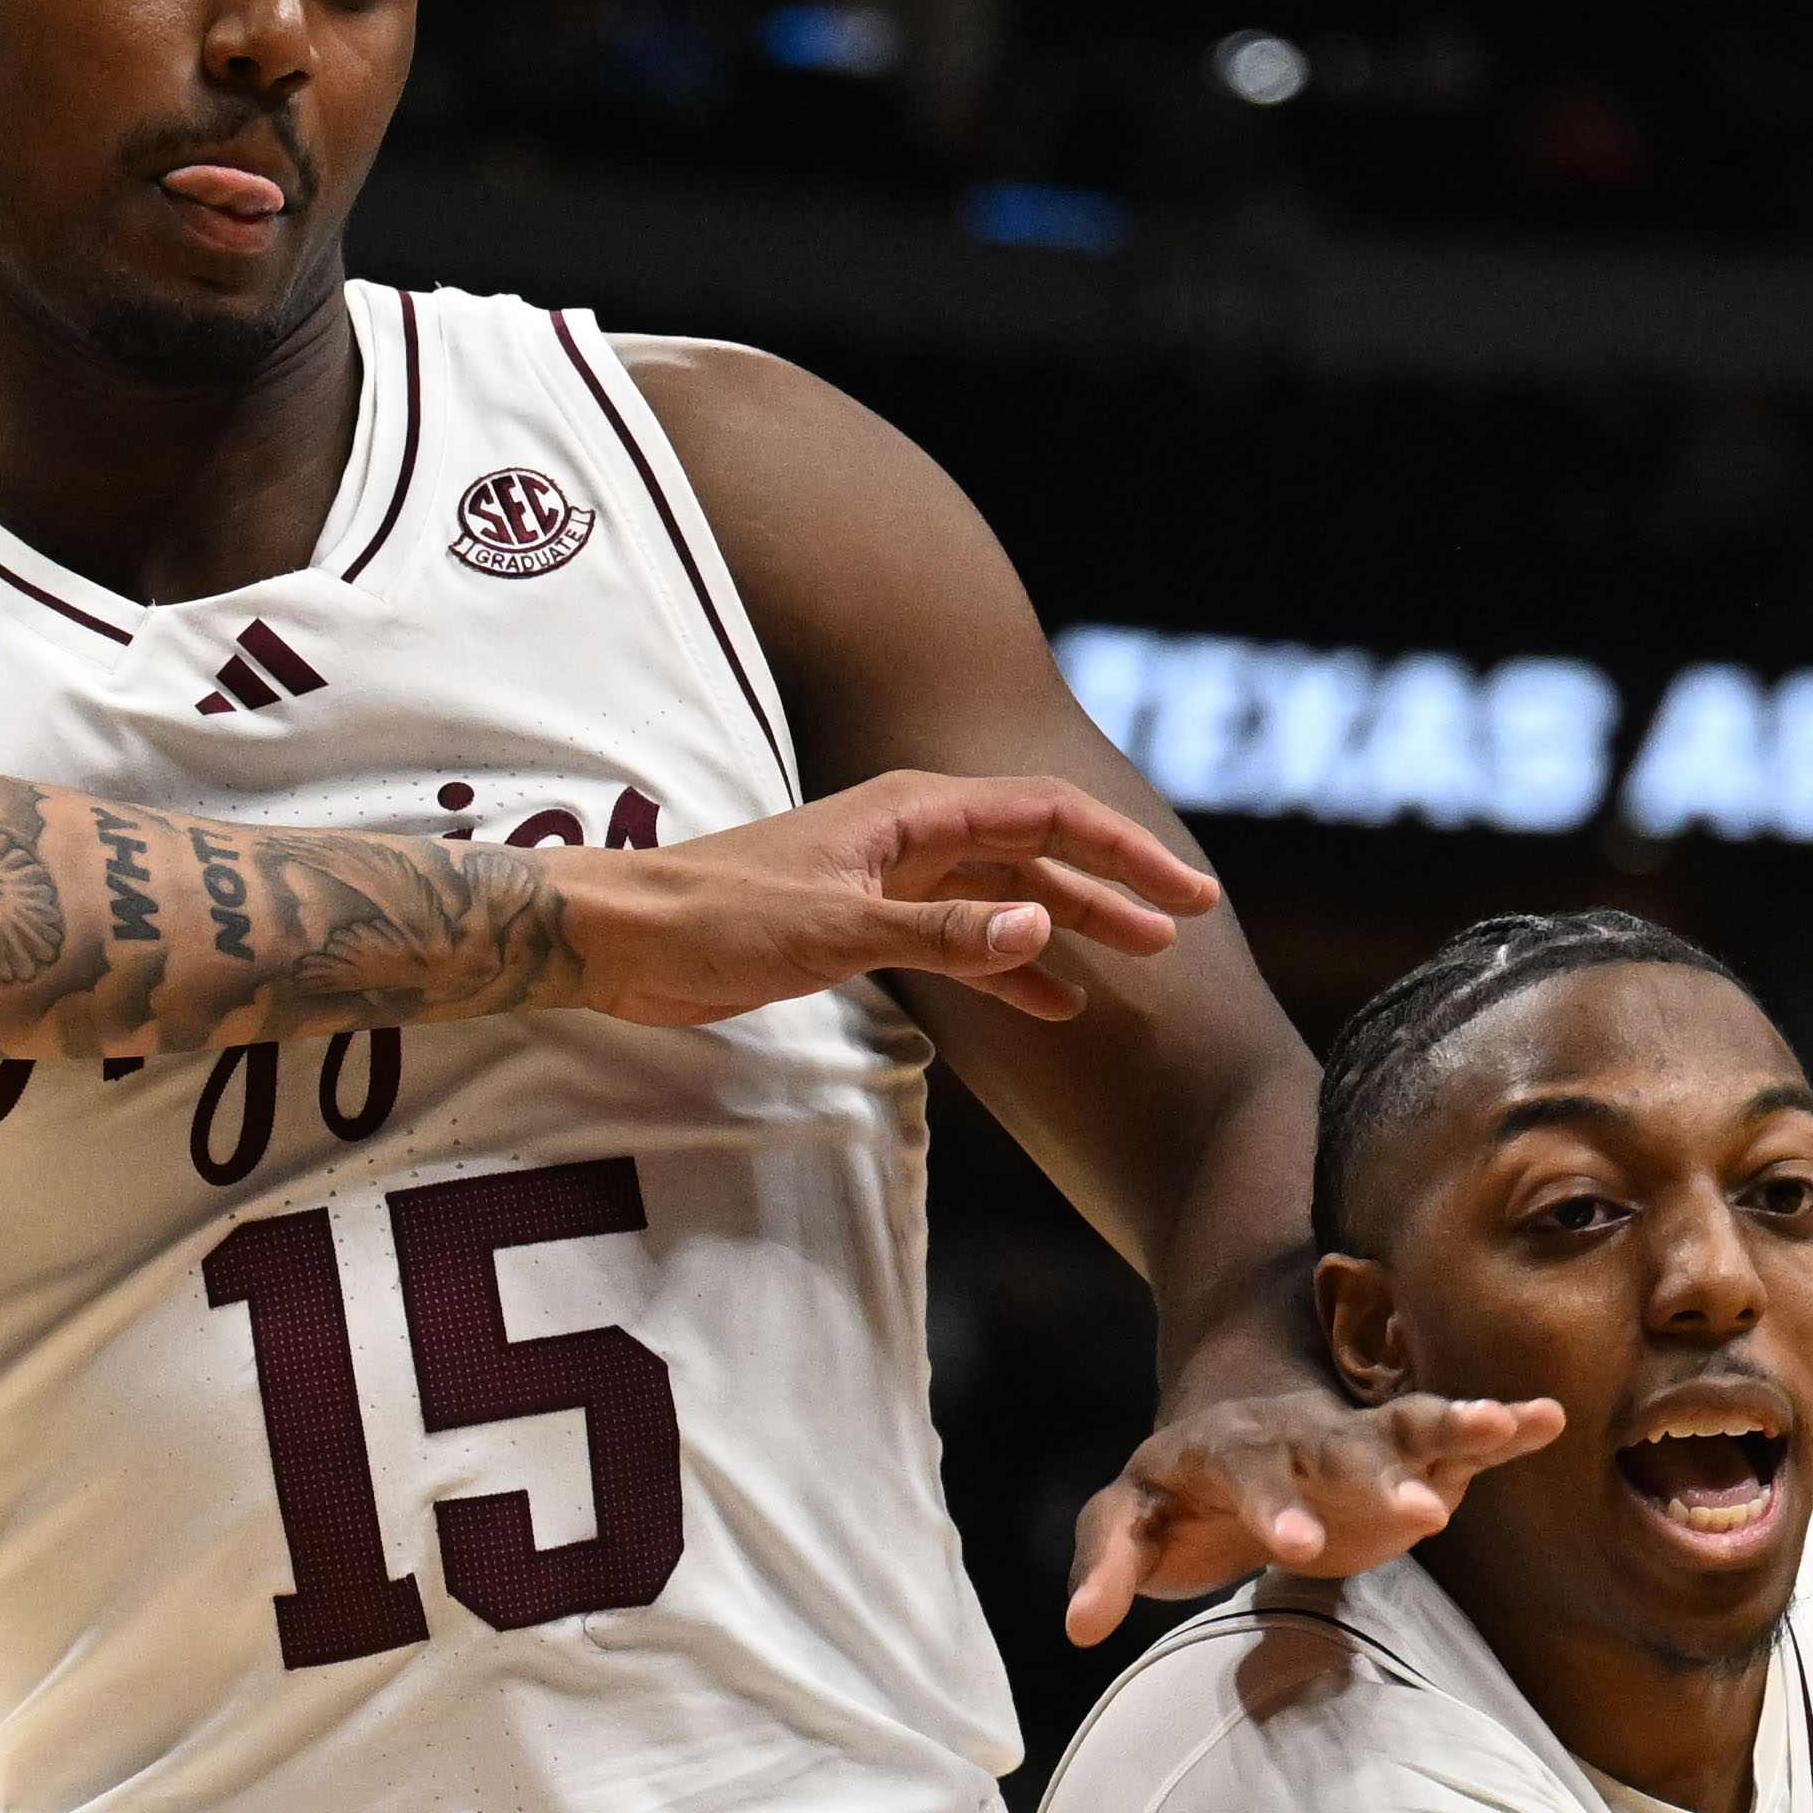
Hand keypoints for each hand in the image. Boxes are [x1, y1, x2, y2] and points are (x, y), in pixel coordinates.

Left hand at [563, 774, 1214, 1030]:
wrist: (628, 940)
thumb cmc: (718, 916)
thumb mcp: (838, 928)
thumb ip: (945, 933)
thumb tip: (1043, 930)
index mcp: (912, 811)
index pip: (1045, 815)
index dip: (1121, 849)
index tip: (1183, 893)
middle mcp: (911, 835)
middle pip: (1037, 852)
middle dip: (1111, 886)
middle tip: (1181, 928)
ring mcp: (890, 881)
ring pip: (1004, 898)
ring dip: (1068, 927)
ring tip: (1134, 963)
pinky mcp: (864, 927)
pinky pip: (961, 941)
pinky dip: (1008, 967)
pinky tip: (1050, 1001)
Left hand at [1054, 1364, 1569, 1642]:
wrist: (1232, 1432)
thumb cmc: (1176, 1494)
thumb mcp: (1127, 1520)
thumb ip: (1105, 1565)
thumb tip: (1079, 1625)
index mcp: (1225, 1452)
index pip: (1248, 1475)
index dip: (1275, 1508)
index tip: (1300, 1548)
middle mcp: (1297, 1436)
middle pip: (1338, 1447)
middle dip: (1378, 1479)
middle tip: (1421, 1515)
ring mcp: (1356, 1440)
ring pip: (1404, 1424)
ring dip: (1454, 1424)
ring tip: (1508, 1422)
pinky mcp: (1404, 1453)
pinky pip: (1453, 1432)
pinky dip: (1501, 1424)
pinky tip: (1546, 1419)